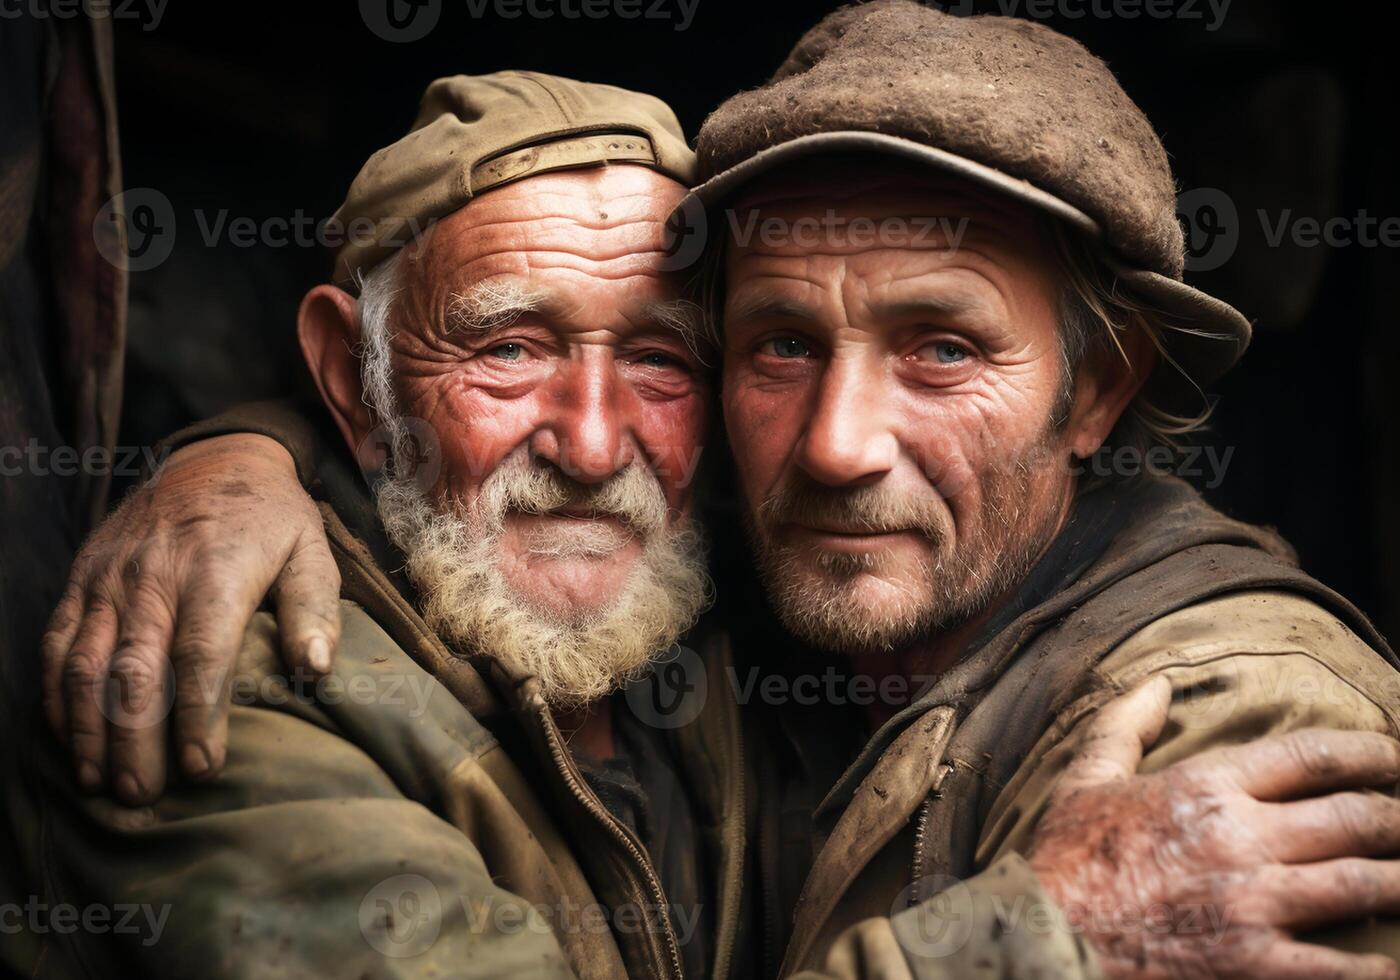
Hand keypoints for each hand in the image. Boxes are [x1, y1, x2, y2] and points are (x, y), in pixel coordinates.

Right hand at [41, 433, 339, 804]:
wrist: (213, 459)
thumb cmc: (271, 519)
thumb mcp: (312, 551)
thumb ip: (315, 610)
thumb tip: (315, 669)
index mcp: (216, 570)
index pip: (202, 653)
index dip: (198, 716)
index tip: (203, 767)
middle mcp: (155, 576)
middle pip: (134, 669)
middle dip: (134, 739)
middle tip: (142, 795)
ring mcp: (110, 578)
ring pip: (84, 662)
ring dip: (88, 728)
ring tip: (99, 781)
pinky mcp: (82, 579)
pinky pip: (57, 642)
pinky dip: (56, 695)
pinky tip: (69, 738)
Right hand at [1029, 677, 1399, 978]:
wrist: (1044, 938)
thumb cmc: (1064, 859)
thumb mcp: (1086, 779)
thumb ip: (1126, 726)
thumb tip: (1158, 684)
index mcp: (1206, 788)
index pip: (1310, 757)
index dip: (1367, 752)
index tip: (1393, 755)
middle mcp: (1242, 840)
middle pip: (1354, 819)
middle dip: (1396, 817)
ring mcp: (1254, 906)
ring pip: (1362, 885)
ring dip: (1399, 879)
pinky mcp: (1253, 966)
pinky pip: (1340, 968)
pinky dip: (1376, 967)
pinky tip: (1390, 961)